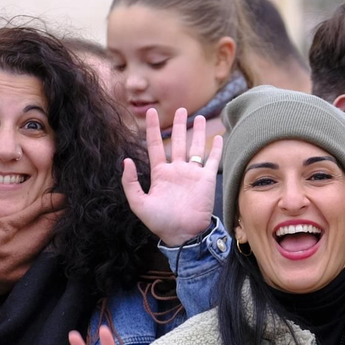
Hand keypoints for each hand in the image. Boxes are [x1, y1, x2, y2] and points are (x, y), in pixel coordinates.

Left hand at [125, 107, 223, 247]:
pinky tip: (218, 137)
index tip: (150, 112)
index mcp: (160, 174)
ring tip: (199, 117)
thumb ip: (130, 183)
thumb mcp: (138, 203)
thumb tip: (126, 160)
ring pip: (195, 147)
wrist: (183, 234)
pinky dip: (216, 148)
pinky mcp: (206, 180)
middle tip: (181, 110)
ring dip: (197, 132)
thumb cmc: (160, 222)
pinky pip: (212, 161)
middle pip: (177, 142)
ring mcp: (192, 174)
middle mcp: (176, 170)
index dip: (153, 129)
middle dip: (178, 125)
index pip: (155, 146)